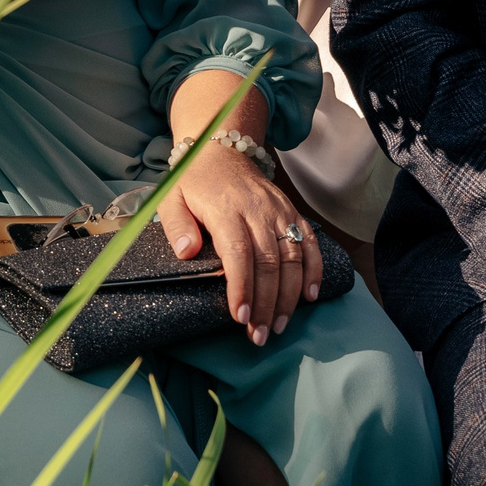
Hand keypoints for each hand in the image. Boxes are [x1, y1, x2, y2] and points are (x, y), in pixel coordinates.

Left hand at [157, 145, 322, 347]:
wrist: (220, 150)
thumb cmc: (193, 182)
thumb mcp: (170, 197)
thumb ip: (176, 225)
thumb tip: (185, 252)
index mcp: (225, 208)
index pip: (238, 251)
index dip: (242, 286)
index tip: (241, 316)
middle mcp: (257, 209)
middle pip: (269, 261)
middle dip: (267, 303)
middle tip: (260, 335)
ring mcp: (278, 210)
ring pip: (292, 256)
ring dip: (289, 295)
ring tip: (280, 326)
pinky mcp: (291, 211)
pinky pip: (309, 241)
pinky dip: (314, 269)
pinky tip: (310, 296)